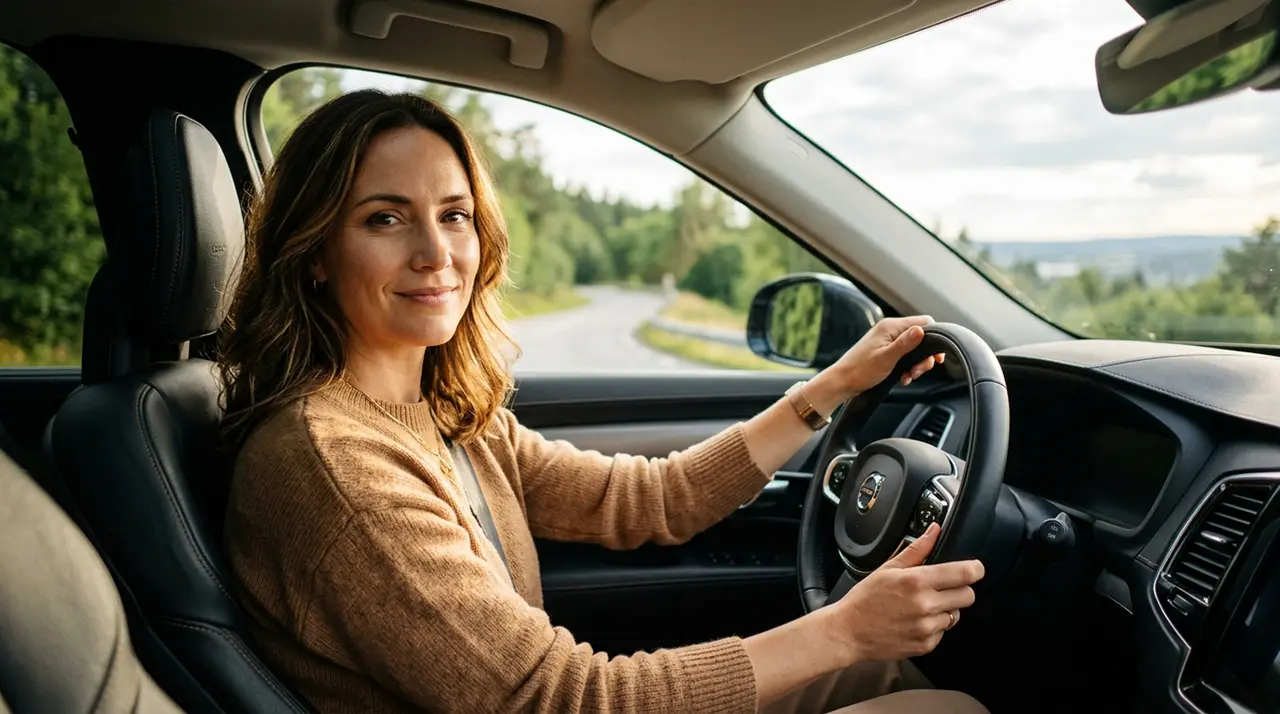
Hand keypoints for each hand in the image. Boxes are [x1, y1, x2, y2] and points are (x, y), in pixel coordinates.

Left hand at [812, 316, 944, 406]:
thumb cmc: (860, 370)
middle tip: (918, 371)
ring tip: (909, 376)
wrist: (842, 382)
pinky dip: (908, 367)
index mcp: (891, 327)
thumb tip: (921, 330)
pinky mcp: (886, 350)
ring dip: (916, 364)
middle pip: (921, 337)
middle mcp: (890, 330)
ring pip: (914, 348)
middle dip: (924, 356)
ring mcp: (888, 340)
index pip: (924, 322)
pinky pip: (905, 355)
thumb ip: (905, 344)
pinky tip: (904, 377)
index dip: (935, 338)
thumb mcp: (886, 358)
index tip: (936, 357)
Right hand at [826, 523, 983, 663]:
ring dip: (946, 609)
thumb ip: (917, 549)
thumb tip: (934, 530)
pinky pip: (943, 631)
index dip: (975, 569)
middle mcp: (925, 605)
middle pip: (968, 595)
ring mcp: (927, 628)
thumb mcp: (888, 568)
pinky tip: (916, 620)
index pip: (964, 573)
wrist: (849, 632)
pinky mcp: (926, 645)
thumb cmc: (865, 599)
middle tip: (943, 587)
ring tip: (922, 606)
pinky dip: (935, 626)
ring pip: (956, 614)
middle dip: (960, 589)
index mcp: (917, 581)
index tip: (975, 568)